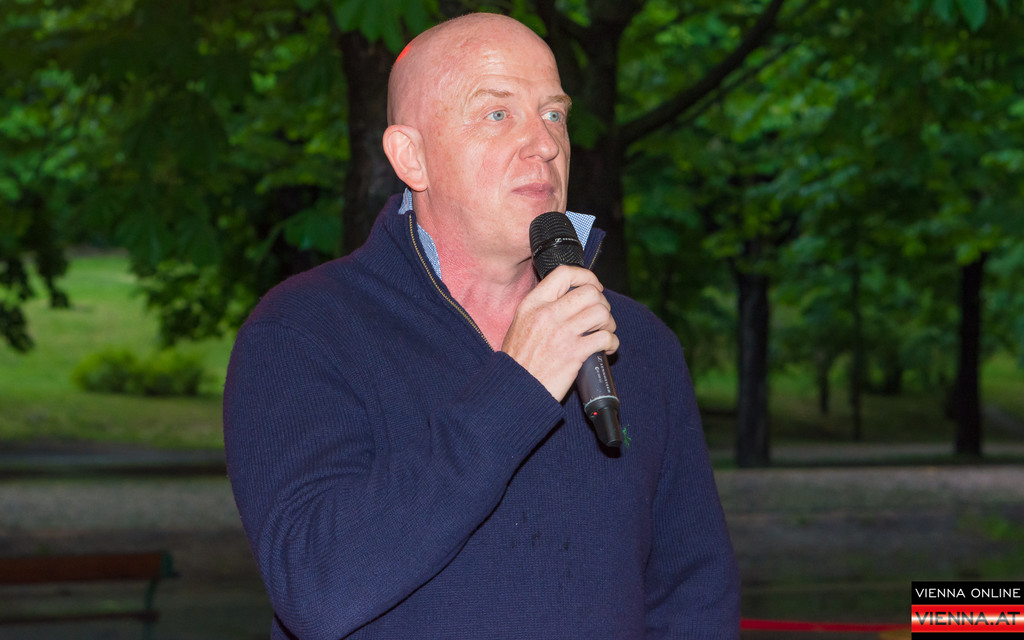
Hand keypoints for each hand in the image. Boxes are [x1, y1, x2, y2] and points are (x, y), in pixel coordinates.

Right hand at [501, 265, 617, 401]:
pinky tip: (606, 349)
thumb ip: (542, 307)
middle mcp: (547, 314)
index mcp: (533, 304)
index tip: (594, 286)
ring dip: (609, 323)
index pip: (564, 273)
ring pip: (601, 313)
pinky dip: (612, 343)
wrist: (515, 388)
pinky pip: (605, 338)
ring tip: (604, 332)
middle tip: (600, 317)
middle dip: (602, 303)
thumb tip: (570, 296)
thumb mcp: (522, 322)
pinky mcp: (574, 353)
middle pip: (590, 292)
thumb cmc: (519, 359)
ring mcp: (561, 333)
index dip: (586, 276)